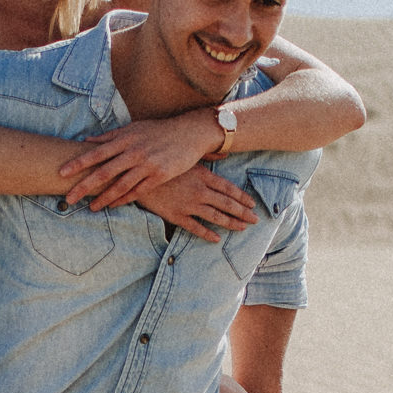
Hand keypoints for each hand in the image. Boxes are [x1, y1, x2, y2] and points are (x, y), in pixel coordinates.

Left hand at [61, 110, 220, 210]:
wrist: (189, 133)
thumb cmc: (158, 130)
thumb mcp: (133, 129)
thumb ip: (110, 136)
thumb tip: (86, 141)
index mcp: (125, 139)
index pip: (97, 152)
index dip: (78, 163)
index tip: (62, 172)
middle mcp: (134, 152)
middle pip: (104, 172)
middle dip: (84, 186)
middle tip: (68, 198)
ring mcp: (147, 164)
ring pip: (120, 185)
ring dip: (103, 198)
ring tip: (90, 208)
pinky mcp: (160, 175)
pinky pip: (138, 191)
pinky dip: (124, 199)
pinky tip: (113, 205)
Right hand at [134, 167, 260, 241]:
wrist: (136, 174)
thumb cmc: (162, 162)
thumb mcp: (186, 155)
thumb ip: (207, 155)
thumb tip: (225, 153)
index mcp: (202, 175)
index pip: (228, 188)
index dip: (242, 197)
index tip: (252, 204)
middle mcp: (199, 191)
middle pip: (226, 204)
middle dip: (243, 213)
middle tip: (255, 220)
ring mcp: (188, 204)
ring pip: (215, 217)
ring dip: (231, 223)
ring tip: (242, 228)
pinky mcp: (175, 215)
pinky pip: (195, 227)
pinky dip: (207, 234)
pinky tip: (216, 239)